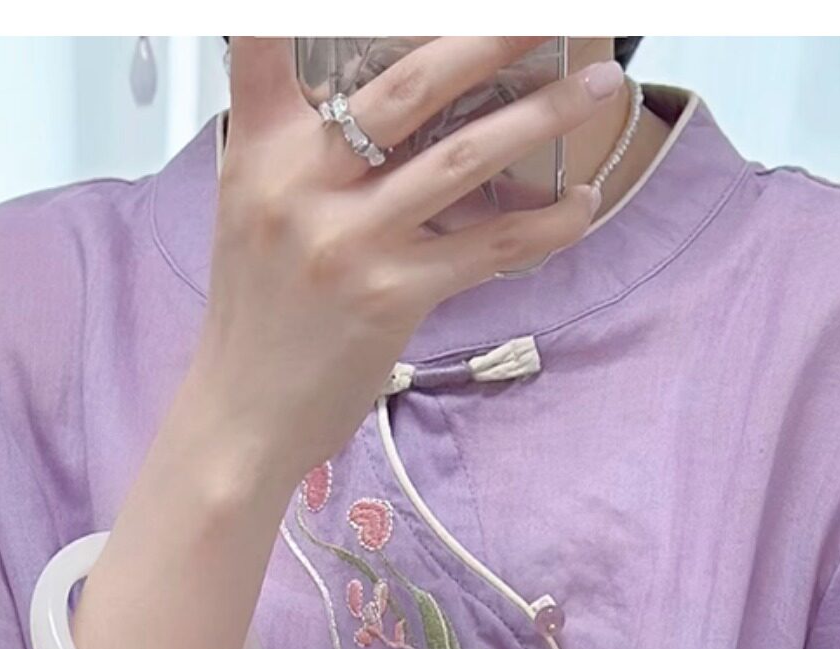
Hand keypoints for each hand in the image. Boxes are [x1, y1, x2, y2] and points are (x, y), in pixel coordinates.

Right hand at [187, 36, 623, 497]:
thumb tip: (376, 97)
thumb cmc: (258, 312)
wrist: (242, 417)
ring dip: (542, 115)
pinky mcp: (393, 296)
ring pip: (465, 156)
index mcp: (262, 149)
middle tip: (548, 15)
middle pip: (410, 83)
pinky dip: (545, 222)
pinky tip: (581, 201)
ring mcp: (352, 240)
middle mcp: (303, 184)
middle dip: (491, 35)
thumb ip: (294, 140)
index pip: (262, 41)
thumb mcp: (250, 205)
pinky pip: (488, 245)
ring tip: (597, 85)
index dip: (294, 8)